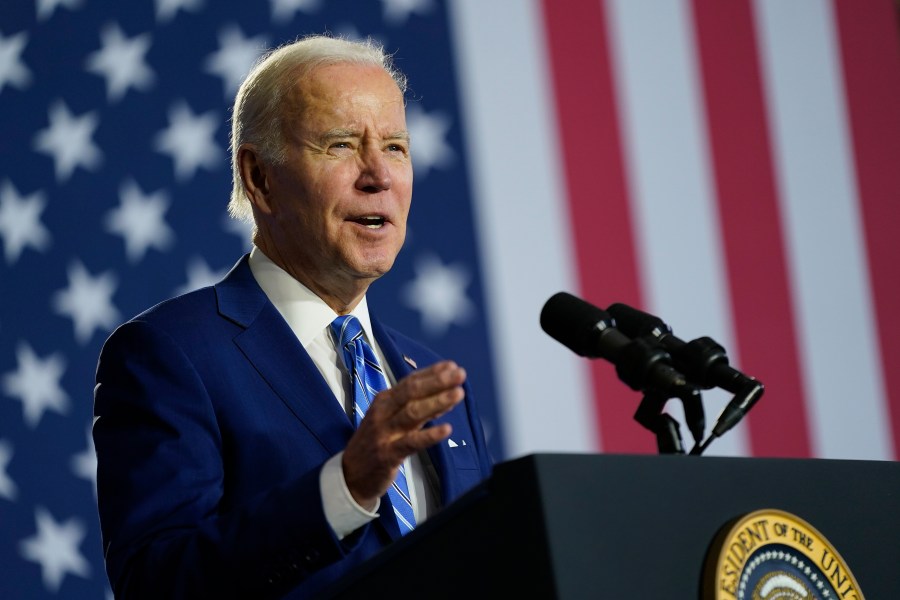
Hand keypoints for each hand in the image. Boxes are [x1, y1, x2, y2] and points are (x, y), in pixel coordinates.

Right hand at [342, 360, 465, 508]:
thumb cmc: (375, 442)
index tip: (452, 366)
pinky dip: (430, 435)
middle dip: (436, 381)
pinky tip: (446, 429)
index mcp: (384, 401)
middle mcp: (383, 412)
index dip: (431, 373)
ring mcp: (385, 433)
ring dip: (437, 402)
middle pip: (411, 392)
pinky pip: (411, 442)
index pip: (410, 381)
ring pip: (412, 413)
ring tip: (458, 394)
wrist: (351, 475)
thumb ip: (417, 407)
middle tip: (459, 374)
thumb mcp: (392, 419)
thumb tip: (446, 394)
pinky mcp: (388, 454)